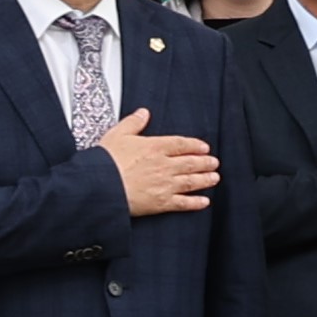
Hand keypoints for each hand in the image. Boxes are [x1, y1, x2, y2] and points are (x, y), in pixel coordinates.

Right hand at [92, 114, 217, 217]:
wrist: (101, 186)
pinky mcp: (161, 203)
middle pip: (191, 163)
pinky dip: (195, 203)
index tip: (204, 147)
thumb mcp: (117, 134)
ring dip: (205, 179)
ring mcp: (165, 185)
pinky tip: (204, 202)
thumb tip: (143, 113)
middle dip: (205, 163)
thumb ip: (133, 123)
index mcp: (155, 147)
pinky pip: (183, 203)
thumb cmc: (106, 161)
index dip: (195, 145)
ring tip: (214, 178)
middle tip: (214, 162)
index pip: (181, 144)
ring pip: (191, 181)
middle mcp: (164, 165)